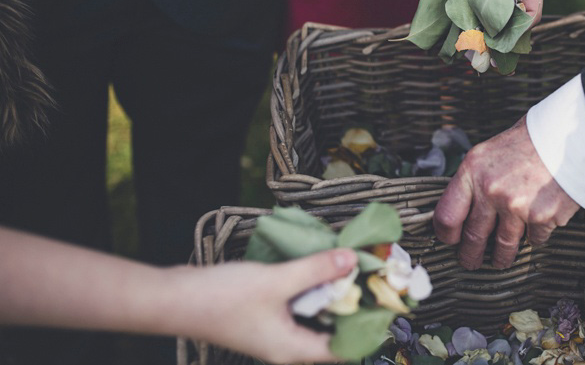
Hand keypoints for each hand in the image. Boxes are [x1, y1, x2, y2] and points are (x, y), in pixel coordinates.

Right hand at [177, 249, 357, 363]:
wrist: (174, 299)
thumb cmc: (224, 298)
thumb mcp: (276, 281)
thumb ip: (316, 270)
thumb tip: (353, 260)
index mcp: (294, 349)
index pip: (343, 349)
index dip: (366, 328)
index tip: (384, 302)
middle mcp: (287, 346)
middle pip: (331, 331)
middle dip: (351, 305)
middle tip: (371, 275)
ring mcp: (274, 332)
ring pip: (314, 315)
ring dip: (330, 293)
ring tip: (349, 265)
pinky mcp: (263, 317)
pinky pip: (297, 305)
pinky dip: (309, 288)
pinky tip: (316, 266)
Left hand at [434, 117, 578, 269]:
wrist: (570, 134)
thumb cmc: (533, 138)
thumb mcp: (492, 150)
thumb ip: (477, 177)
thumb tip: (466, 203)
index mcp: (473, 170)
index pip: (447, 215)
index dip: (446, 234)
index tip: (450, 240)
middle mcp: (491, 190)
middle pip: (473, 236)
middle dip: (471, 255)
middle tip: (471, 261)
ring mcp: (516, 206)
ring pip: (503, 244)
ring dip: (501, 256)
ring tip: (500, 260)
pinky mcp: (542, 217)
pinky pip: (534, 238)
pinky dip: (535, 236)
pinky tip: (536, 229)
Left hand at [435, 0, 542, 24]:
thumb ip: (487, 1)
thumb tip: (486, 31)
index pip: (530, 15)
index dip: (515, 31)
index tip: (495, 40)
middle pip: (505, 19)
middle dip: (486, 24)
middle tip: (470, 31)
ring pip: (481, 13)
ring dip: (465, 8)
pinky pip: (463, 3)